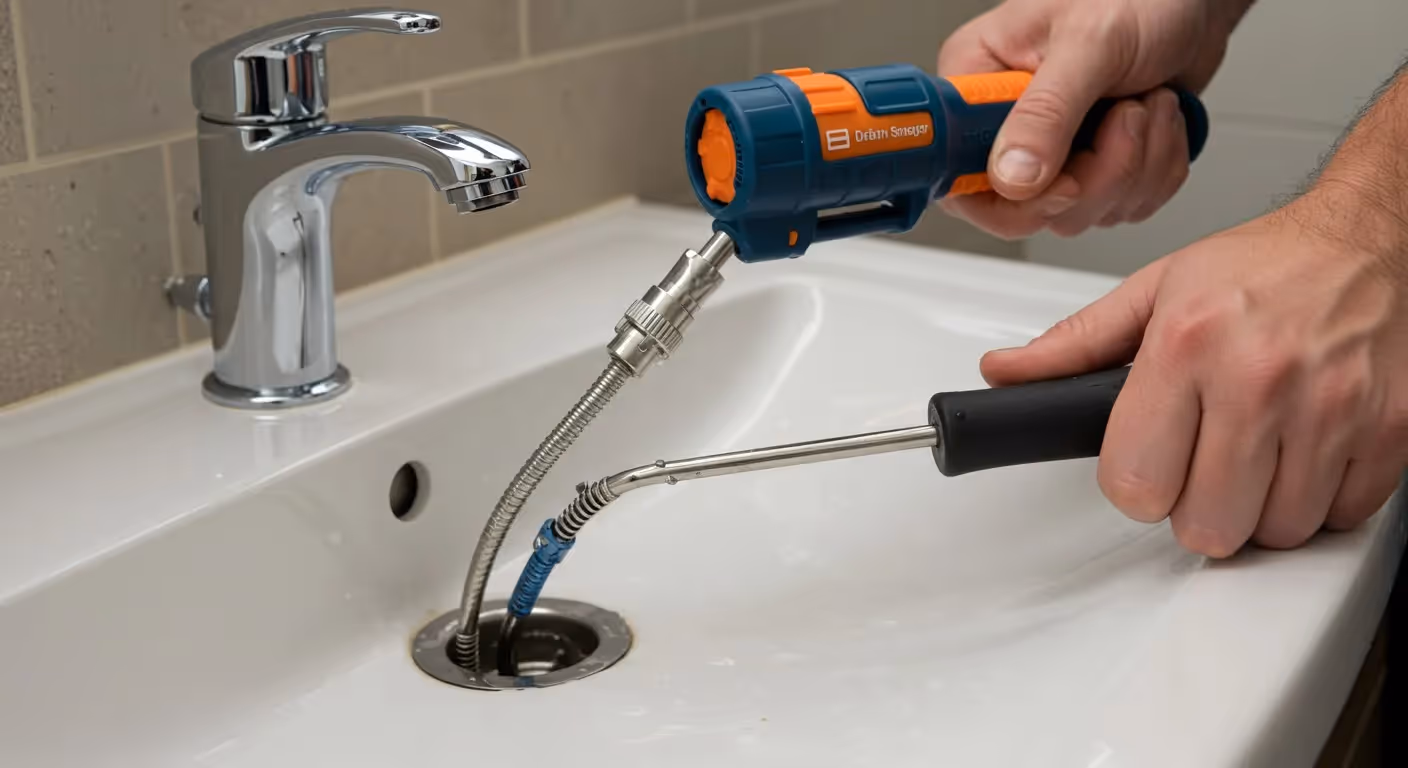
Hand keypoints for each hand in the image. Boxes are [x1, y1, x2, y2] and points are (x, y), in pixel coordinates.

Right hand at [937, 0, 1248, 238]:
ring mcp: (1051, 154)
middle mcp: (1006, 127)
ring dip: (1137, 166)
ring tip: (1147, 104)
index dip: (1007, 196)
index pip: (956, 174)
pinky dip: (1156, 171)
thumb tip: (1011, 176)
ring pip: (1078, 212)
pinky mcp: (1093, 168)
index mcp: (977, 88)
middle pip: (1025, 208)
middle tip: (1123, 117)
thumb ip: (1046, 112)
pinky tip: (1157, 123)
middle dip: (1096, 176)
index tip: (1059, 175)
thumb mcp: (1089, 44)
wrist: (1192, 2)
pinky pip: (1119, 208)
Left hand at [980, 190, 1407, 556]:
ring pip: (1273, 533)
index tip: (1147, 466)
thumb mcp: (1155, 290)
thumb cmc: (1264, 265)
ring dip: (1258, 511)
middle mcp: (1259, 378)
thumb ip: (1074, 345)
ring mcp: (1332, 408)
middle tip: (1203, 466)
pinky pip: (1339, 519)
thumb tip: (1005, 374)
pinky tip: (1305, 455)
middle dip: (1194, 508)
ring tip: (1256, 457)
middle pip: (1204, 525)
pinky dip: (1319, 503)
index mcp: (1186, 344)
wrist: (1373, 237)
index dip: (1134, 485)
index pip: (1133, 483)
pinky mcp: (1390, 431)